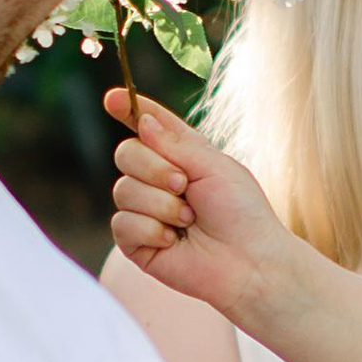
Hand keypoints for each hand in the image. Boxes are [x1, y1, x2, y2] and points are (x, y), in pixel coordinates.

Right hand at [107, 90, 291, 322]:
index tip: (112, 99)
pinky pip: (122, 223)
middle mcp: (158, 180)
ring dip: (160, 204)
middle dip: (154, 168)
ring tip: (189, 220)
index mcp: (181, 156)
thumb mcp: (213, 166)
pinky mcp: (136, 242)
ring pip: (122, 190)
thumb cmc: (241, 213)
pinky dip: (151, 230)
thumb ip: (175, 144)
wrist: (249, 262)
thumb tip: (142, 122)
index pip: (148, 126)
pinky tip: (174, 241)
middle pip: (125, 153)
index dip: (128, 110)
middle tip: (184, 185)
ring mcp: (145, 211)